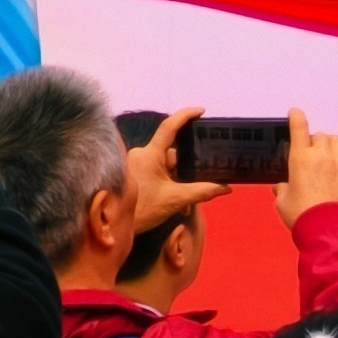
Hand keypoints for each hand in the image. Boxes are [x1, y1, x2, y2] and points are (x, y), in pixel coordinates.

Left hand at [123, 108, 224, 231]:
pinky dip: (166, 181)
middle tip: (199, 183)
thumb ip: (202, 191)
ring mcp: (134, 163)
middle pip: (172, 153)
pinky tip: (172, 198)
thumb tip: (226, 188)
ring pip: (163, 164)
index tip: (201, 111)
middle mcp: (140, 154)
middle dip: (186, 168)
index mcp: (150, 155)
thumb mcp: (175, 199)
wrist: (112, 227)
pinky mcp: (131, 173)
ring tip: (183, 199)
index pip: (169, 127)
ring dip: (176, 178)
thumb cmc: (141, 210)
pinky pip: (154, 170)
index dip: (186, 115)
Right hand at [276, 109, 337, 224]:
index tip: (296, 112)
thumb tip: (282, 187)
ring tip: (329, 152)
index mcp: (300, 159)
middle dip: (315, 142)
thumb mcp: (282, 201)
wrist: (324, 227)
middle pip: (320, 137)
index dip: (297, 119)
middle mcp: (322, 155)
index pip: (299, 130)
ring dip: (332, 144)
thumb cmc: (299, 213)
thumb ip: (282, 189)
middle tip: (312, 154)